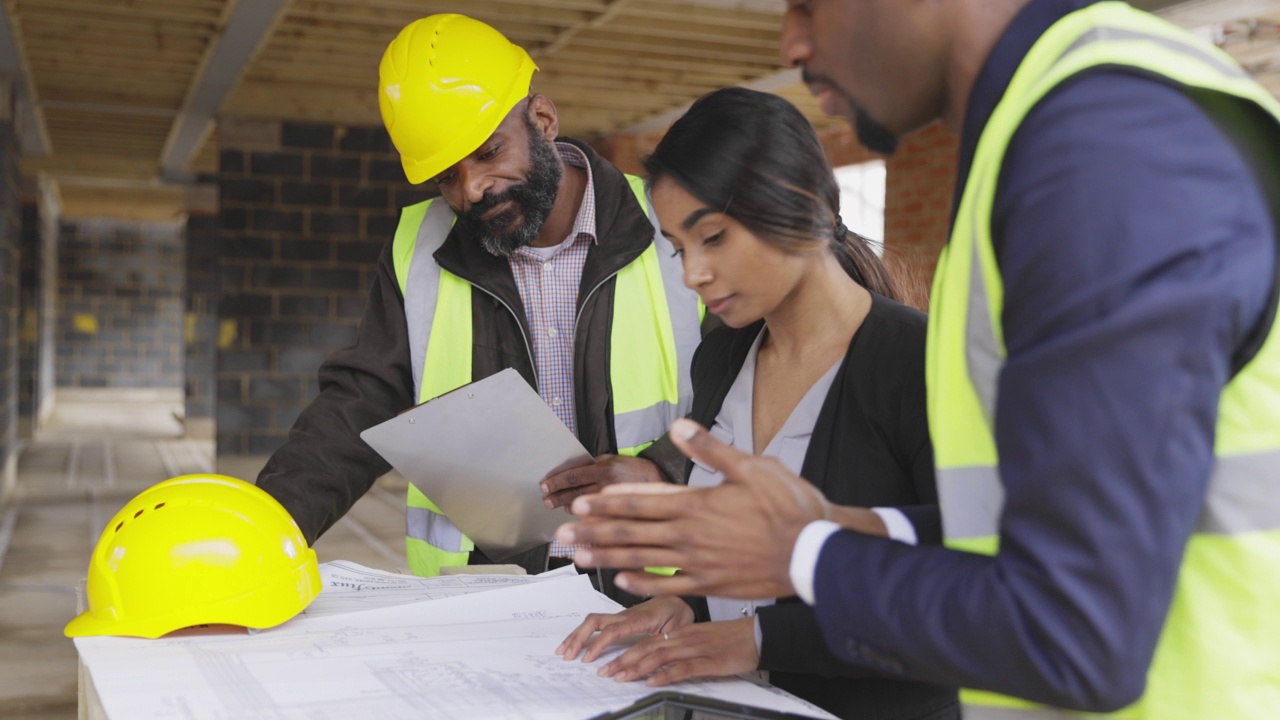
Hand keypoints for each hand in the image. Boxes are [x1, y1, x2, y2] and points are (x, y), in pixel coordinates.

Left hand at [541, 454, 662, 510]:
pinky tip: (579, 519)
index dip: (555, 482)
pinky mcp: (620, 516)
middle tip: (546, 501)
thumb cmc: (634, 469)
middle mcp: (607, 486)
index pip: (572, 476)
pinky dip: (585, 520)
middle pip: (574, 495)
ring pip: (583, 510)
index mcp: (604, 469)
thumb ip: (591, 465)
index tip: (544, 486)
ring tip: (559, 507)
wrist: (661, 479)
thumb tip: (567, 474)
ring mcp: (613, 503)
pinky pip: (596, 520)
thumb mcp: (612, 459)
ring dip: (568, 509)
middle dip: (556, 498)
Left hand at [556, 419, 849, 597]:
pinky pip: (668, 585)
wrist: (813, 553)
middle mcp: (690, 535)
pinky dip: (643, 583)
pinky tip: (622, 582)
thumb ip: (710, 449)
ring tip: (579, 557)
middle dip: (595, 532)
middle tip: (563, 535)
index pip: (642, 501)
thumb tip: (679, 426)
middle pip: (632, 532)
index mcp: (697, 504)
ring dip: (608, 558)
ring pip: (642, 560)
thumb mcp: (752, 467)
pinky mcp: (709, 584)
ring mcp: (697, 563)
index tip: (582, 504)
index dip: (608, 503)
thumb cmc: (789, 508)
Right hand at [556, 596, 693, 662]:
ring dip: (576, 635)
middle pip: (595, 621)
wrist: (680, 598)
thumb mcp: (677, 628)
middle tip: (568, 655)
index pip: (613, 630)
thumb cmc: (679, 613)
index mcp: (641, 618)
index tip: (588, 658)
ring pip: (592, 620)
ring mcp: (620, 615)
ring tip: (563, 651)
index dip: (598, 644)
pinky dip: (581, 632)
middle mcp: (626, 614)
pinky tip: (573, 643)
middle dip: (579, 637)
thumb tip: (654, 655)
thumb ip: (664, 640)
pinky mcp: (618, 618)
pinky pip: (596, 623)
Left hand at [596, 617, 759, 685]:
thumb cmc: (732, 637)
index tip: (609, 662)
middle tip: (605, 672)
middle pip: (647, 648)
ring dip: (636, 667)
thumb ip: (681, 645)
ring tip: (620, 677)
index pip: (647, 640)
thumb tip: (661, 656)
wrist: (758, 635)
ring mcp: (696, 649)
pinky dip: (666, 675)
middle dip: (623, 661)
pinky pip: (684, 668)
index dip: (625, 652)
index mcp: (682, 631)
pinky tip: (652, 681)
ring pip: (660, 656)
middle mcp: (685, 637)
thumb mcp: (701, 637)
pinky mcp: (710, 661)